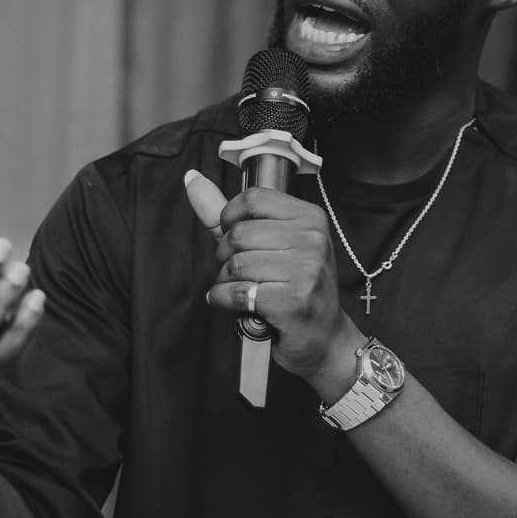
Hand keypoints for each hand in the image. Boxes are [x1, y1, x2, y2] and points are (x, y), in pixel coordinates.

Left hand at [187, 172, 355, 391]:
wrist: (324, 338)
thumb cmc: (296, 289)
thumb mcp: (273, 244)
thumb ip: (231, 215)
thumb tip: (192, 179)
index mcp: (310, 218)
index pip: (252, 199)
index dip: (231, 219)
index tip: (234, 236)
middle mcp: (312, 240)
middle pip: (239, 234)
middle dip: (226, 257)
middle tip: (239, 272)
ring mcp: (305, 270)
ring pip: (236, 264)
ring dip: (226, 281)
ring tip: (240, 290)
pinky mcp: (292, 301)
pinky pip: (237, 292)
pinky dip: (224, 300)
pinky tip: (233, 304)